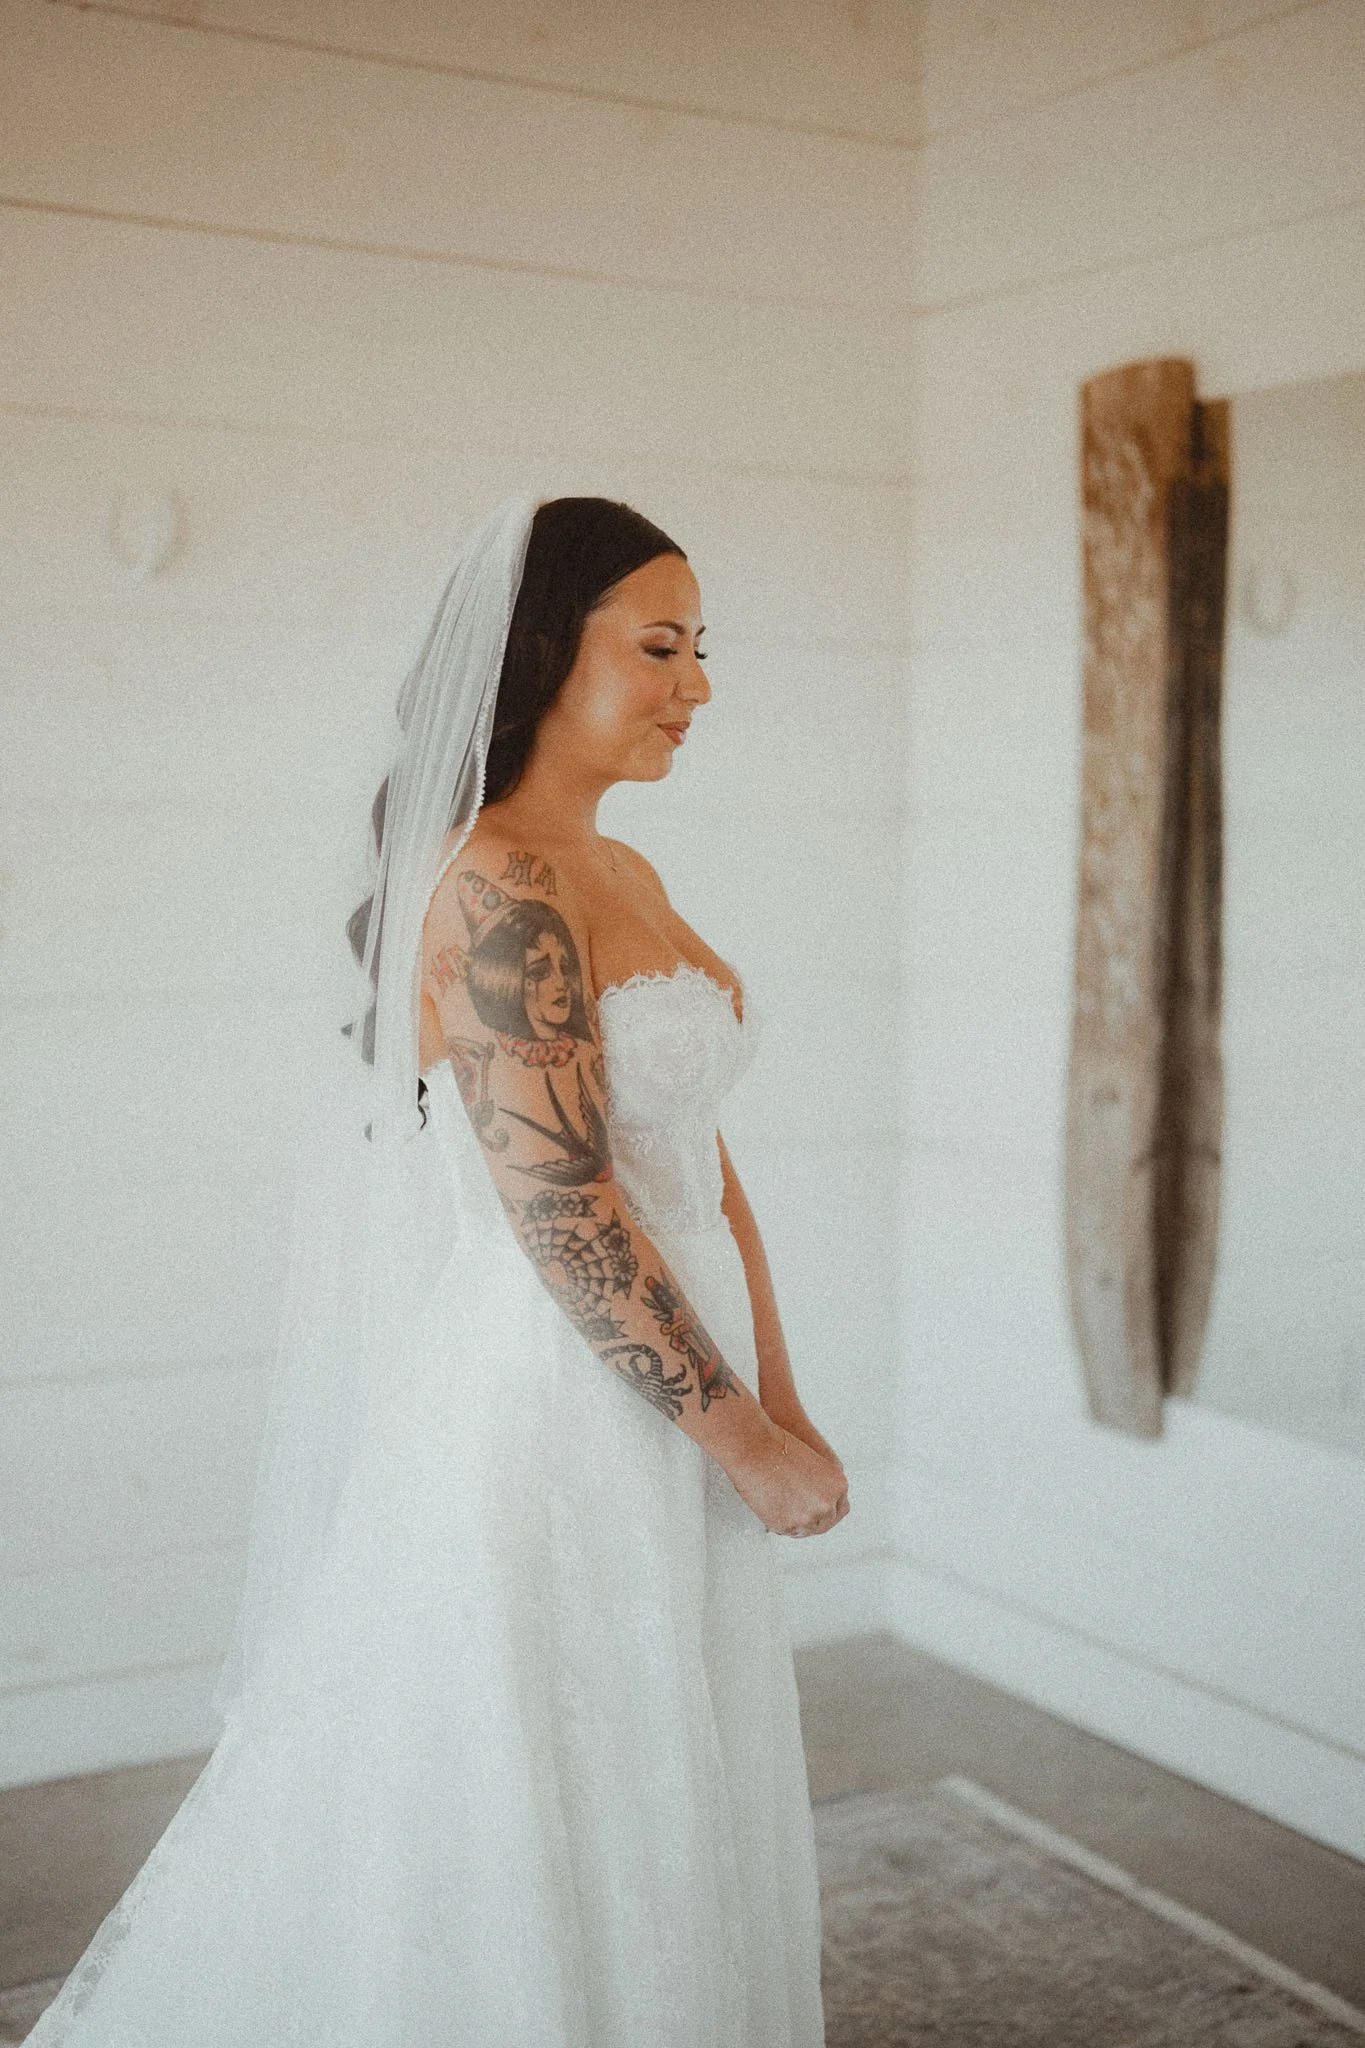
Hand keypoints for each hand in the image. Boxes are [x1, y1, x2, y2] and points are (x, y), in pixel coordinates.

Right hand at [723, 1418, 850, 1538]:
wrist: (756, 1450)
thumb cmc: (779, 1448)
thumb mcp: (814, 1462)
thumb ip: (823, 1485)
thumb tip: (819, 1502)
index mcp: (838, 1486)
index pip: (840, 1509)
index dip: (827, 1509)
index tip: (819, 1510)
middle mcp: (826, 1505)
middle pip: (825, 1523)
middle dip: (813, 1519)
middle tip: (801, 1514)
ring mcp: (807, 1518)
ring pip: (806, 1530)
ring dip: (797, 1523)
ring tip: (786, 1512)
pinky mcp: (787, 1526)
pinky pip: (787, 1532)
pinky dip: (782, 1525)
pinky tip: (776, 1513)